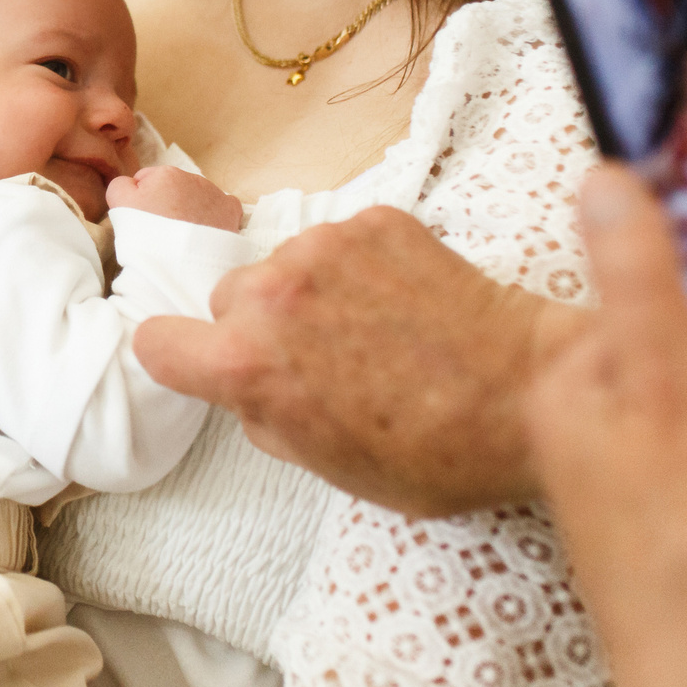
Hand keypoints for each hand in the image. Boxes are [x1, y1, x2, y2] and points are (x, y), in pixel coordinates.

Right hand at [106, 164, 242, 229]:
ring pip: (196, 197)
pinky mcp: (231, 212)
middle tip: (161, 230)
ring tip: (181, 236)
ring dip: (189, 210)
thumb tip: (131, 183)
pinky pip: (221, 207)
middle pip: (173, 188)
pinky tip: (205, 231)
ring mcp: (215, 194)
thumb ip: (121, 185)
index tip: (142, 219)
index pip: (146, 180)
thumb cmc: (146, 234)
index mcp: (165, 174)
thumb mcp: (119, 203)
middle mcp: (193, 178)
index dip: (141, 200)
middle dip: (167, 204)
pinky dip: (213, 217)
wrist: (180, 264)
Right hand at [132, 206, 574, 514]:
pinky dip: (360, 267)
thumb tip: (253, 387)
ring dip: (310, 293)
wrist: (532, 393)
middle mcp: (271, 293)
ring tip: (374, 331)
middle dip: (260, 327)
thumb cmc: (434, 452)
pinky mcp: (375, 220)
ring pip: (283, 266)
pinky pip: (340, 243)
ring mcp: (324, 247)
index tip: (211, 368)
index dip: (182, 360)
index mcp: (246, 363)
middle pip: (227, 299)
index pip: (155, 342)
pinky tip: (405, 304)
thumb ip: (265, 416)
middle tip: (322, 360)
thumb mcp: (327, 466)